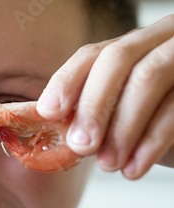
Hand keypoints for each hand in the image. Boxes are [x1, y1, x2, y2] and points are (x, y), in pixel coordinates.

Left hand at [37, 15, 173, 179]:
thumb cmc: (158, 121)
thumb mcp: (121, 113)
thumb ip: (90, 112)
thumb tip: (45, 125)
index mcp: (134, 44)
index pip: (93, 53)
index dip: (67, 81)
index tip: (48, 112)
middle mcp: (161, 39)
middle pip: (118, 58)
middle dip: (93, 105)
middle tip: (80, 146)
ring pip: (148, 78)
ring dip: (121, 128)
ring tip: (108, 165)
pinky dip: (152, 142)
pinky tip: (134, 168)